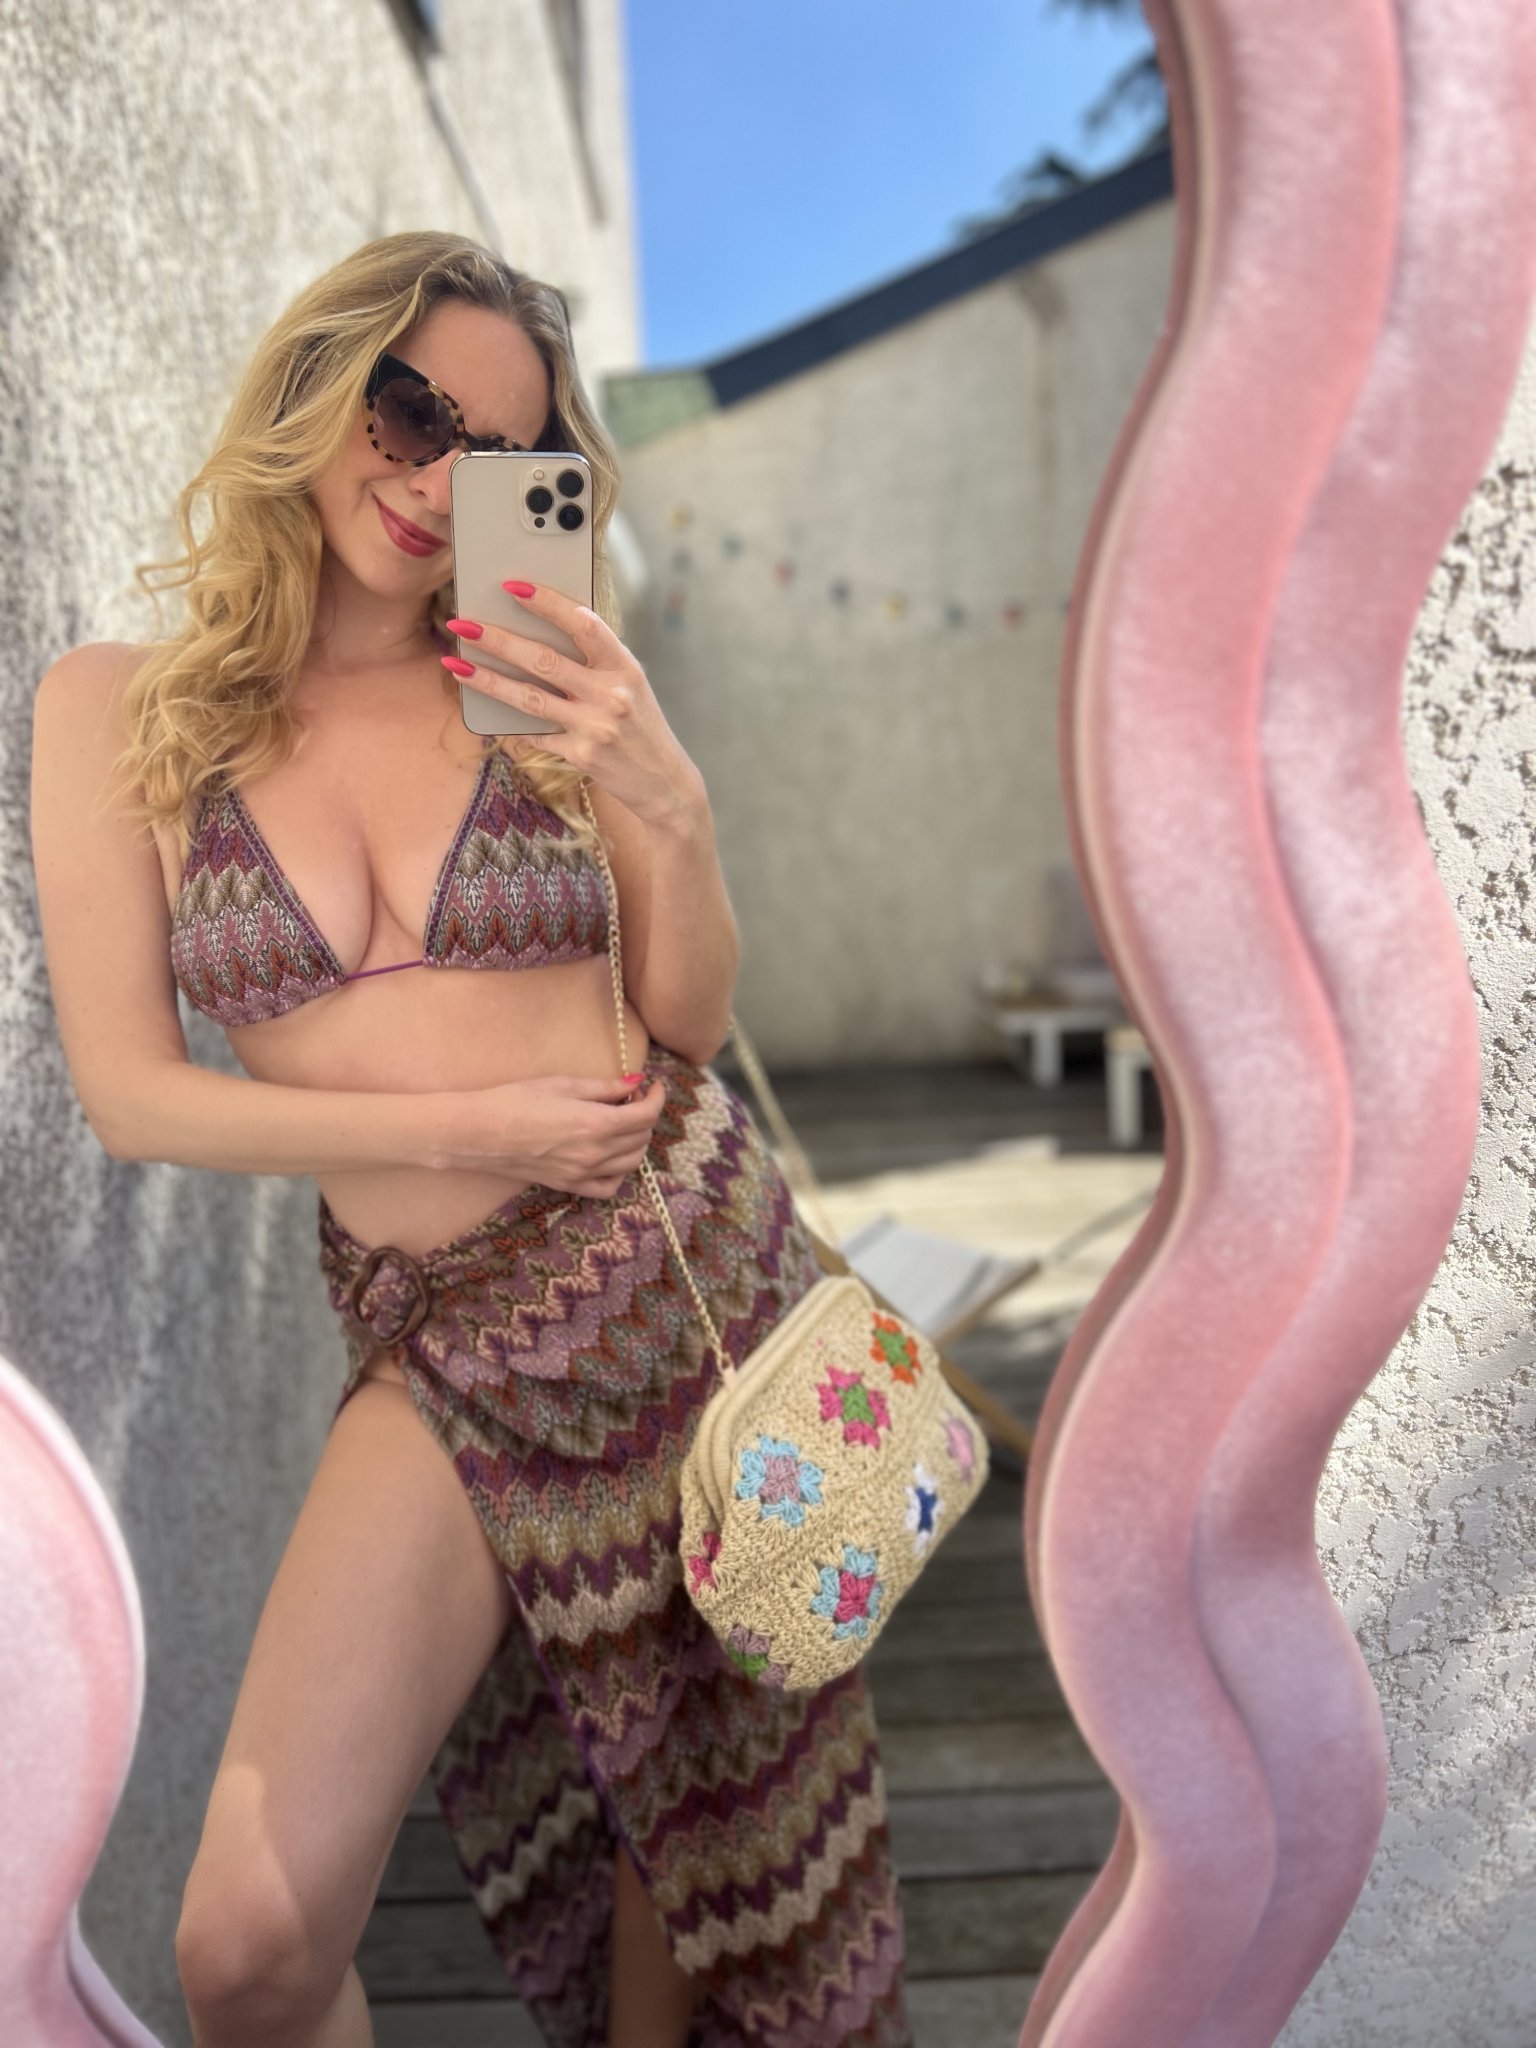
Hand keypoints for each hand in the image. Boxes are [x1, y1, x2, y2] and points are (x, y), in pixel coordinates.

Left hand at [443, 585, 702, 825]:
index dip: (547, 603)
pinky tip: (483, 711)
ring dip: (488, 680)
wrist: (665, 782)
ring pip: (529, 698)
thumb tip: (543, 629)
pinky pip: (535, 735)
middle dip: (499, 640)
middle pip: (544, 661)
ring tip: (456, 664)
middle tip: (464, 624)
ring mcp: (595, 728)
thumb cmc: (641, 724)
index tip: (513, 586)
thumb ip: (597, 659)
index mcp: (624, 667)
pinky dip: (509, 723)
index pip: (583, 624)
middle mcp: (611, 695)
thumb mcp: (631, 684)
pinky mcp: (582, 756)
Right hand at [459, 1072, 668, 1197]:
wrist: (477, 1133)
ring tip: (620, 1121)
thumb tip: (635, 1082)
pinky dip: (619, 1171)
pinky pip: (609, 1186)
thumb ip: (604, 1087)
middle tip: (629, 1095)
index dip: (656, 1098)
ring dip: (636, 1140)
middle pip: (642, 1138)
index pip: (646, 1115)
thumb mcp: (563, 1085)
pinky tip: (609, 1154)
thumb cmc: (515, 1100)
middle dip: (644, 1114)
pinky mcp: (568, 1185)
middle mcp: (594, 1154)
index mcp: (596, 1124)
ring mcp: (582, 1173)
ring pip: (631, 1162)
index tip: (653, 1085)